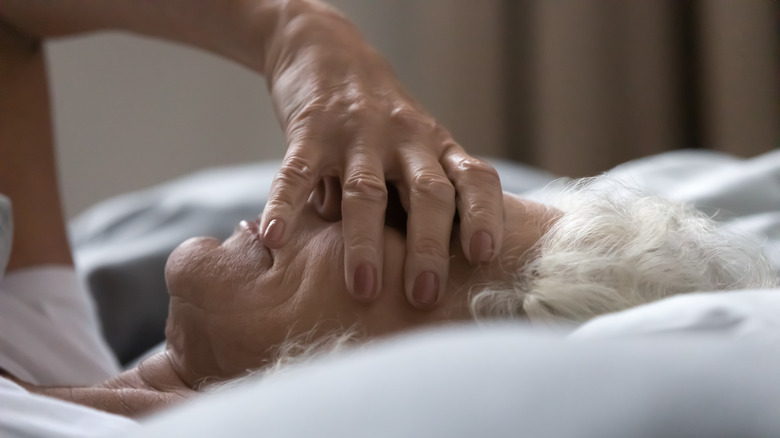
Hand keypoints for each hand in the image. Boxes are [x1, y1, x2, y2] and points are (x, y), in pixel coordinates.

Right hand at [259, 5, 503, 307]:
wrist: (328, 49)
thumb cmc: (380, 122)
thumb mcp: (416, 149)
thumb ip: (421, 200)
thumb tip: (427, 275)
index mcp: (438, 148)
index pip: (474, 180)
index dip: (484, 216)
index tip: (483, 256)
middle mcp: (406, 139)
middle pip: (427, 194)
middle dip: (428, 248)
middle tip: (425, 296)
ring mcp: (358, 133)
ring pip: (366, 191)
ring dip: (366, 242)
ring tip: (364, 288)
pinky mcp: (311, 129)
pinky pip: (298, 173)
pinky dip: (285, 206)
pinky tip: (276, 237)